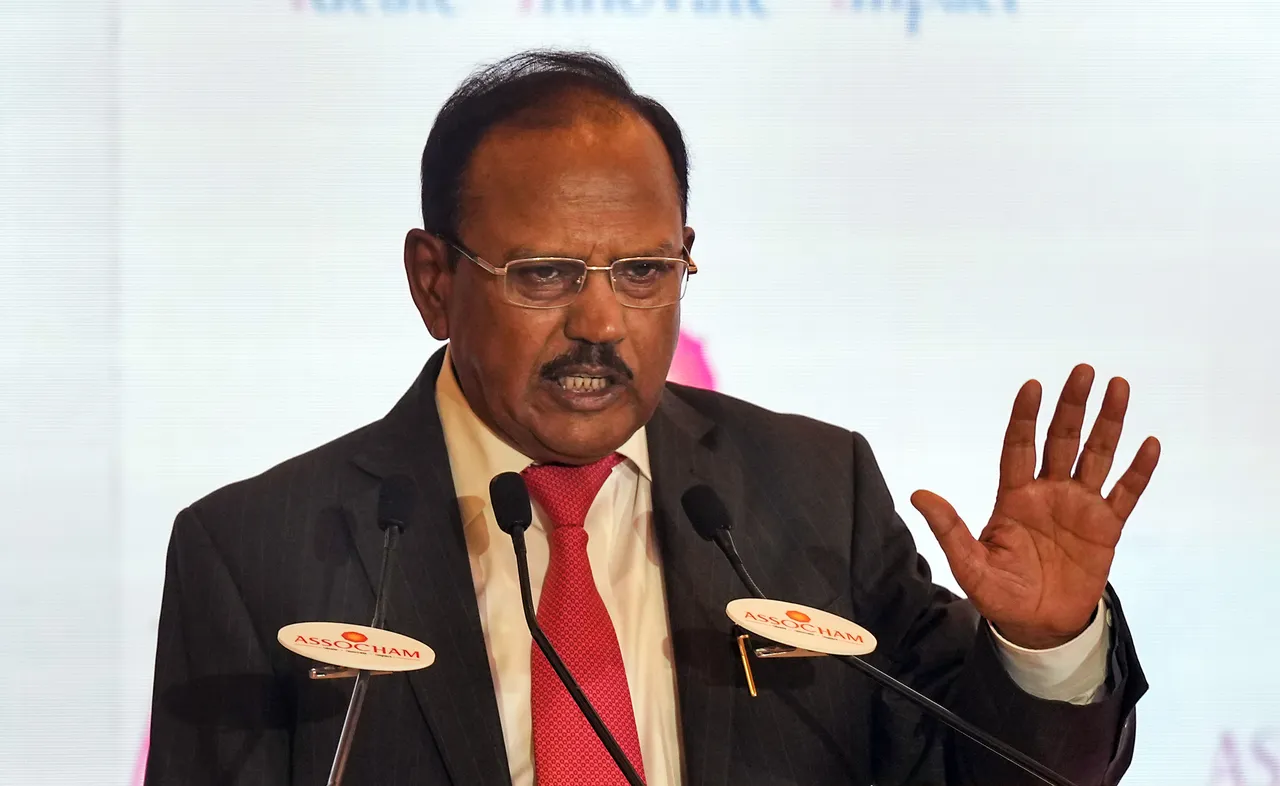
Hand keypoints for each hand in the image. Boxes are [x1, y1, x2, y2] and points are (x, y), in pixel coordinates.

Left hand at [910, 365, 1160, 649]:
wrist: (1038, 625)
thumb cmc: (1000, 593)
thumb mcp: (969, 564)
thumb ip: (949, 529)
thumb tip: (917, 494)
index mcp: (1014, 496)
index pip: (1018, 446)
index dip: (1024, 417)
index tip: (1032, 386)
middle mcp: (1048, 492)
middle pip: (1061, 439)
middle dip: (1072, 405)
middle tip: (1084, 370)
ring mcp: (1079, 507)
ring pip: (1097, 455)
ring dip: (1108, 423)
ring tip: (1119, 387)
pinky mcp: (1106, 528)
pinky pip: (1125, 493)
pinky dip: (1138, 470)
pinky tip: (1149, 443)